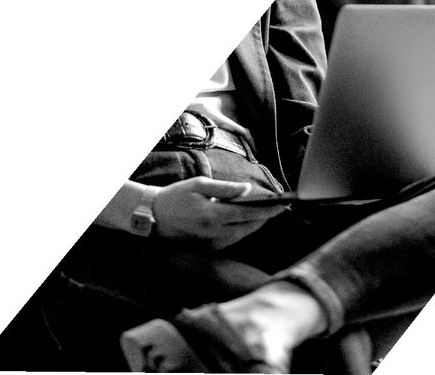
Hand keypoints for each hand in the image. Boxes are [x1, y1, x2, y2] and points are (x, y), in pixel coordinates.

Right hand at [152, 177, 288, 247]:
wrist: (151, 217)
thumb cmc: (175, 196)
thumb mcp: (200, 185)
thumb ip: (225, 188)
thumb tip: (248, 189)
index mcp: (214, 215)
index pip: (249, 213)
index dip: (268, 210)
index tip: (283, 204)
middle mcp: (214, 233)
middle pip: (248, 227)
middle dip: (266, 218)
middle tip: (281, 208)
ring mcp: (210, 243)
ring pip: (241, 235)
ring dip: (256, 225)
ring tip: (269, 214)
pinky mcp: (206, 248)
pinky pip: (230, 240)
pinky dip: (243, 232)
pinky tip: (249, 224)